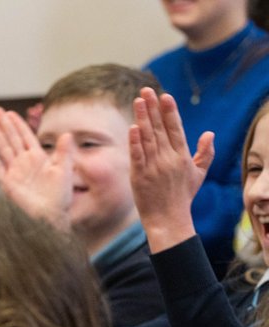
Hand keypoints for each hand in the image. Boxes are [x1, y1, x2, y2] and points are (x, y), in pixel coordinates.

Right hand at [0, 106, 73, 231]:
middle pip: (12, 139)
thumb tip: (67, 134)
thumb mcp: (65, 170)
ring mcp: (15, 173)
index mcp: (38, 158)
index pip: (25, 136)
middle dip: (4, 124)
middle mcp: (24, 163)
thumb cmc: (60, 196)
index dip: (18, 124)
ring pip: (4, 149)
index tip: (10, 113)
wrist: (51, 216)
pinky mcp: (8, 184)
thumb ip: (63, 152)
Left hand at [129, 87, 214, 251]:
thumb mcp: (199, 174)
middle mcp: (169, 159)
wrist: (169, 219)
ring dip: (143, 118)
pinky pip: (137, 156)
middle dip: (153, 108)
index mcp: (182, 156)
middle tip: (146, 90)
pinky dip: (135, 142)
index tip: (165, 96)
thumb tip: (209, 133)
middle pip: (160, 128)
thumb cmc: (183, 196)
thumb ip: (206, 153)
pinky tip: (133, 127)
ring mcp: (154, 167)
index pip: (175, 129)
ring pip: (148, 138)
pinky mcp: (140, 177)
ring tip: (138, 101)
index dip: (169, 112)